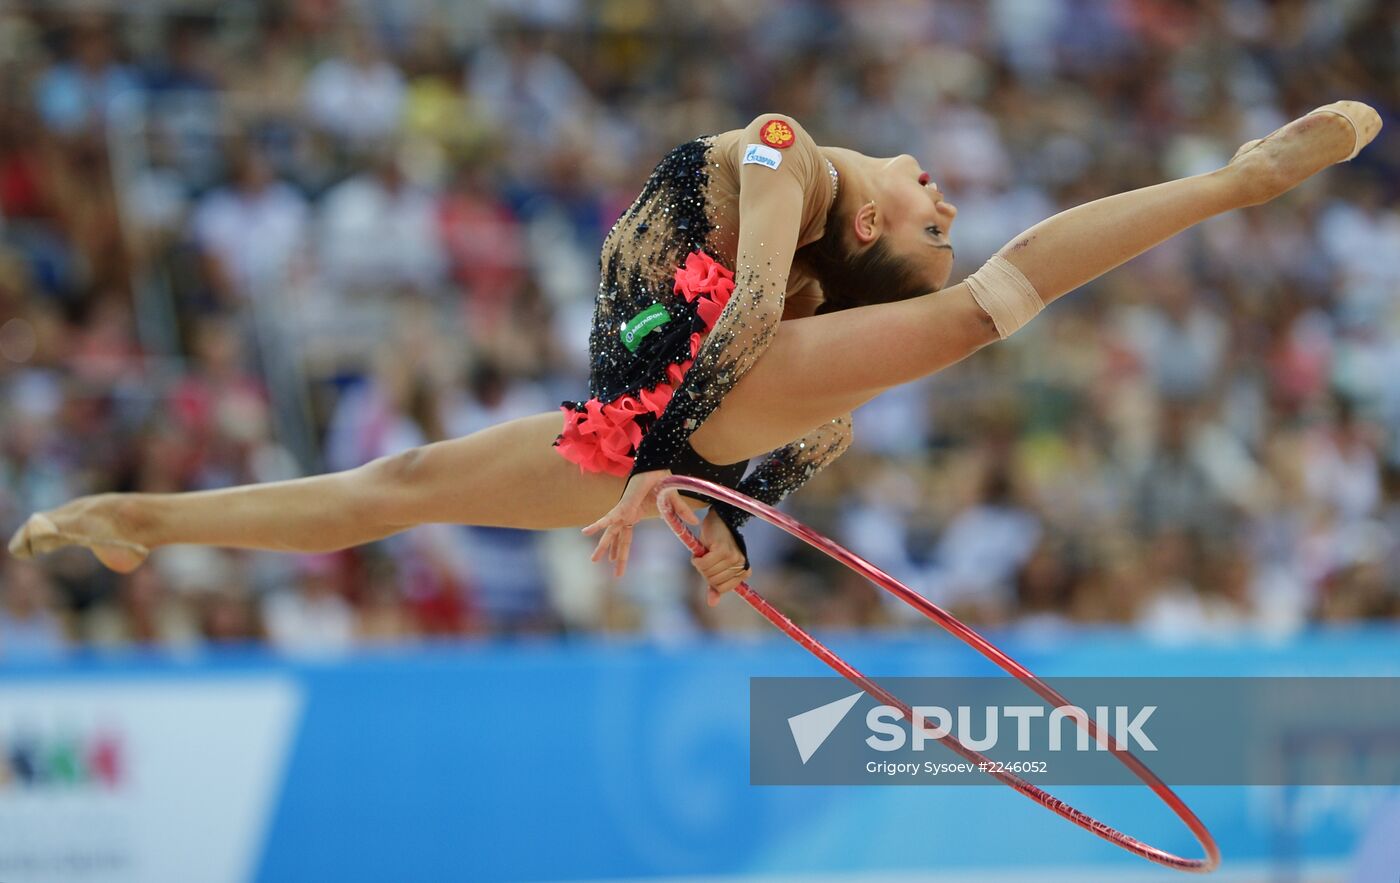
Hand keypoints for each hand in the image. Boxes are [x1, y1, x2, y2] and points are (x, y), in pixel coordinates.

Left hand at [582, 469, 697, 576]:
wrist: (655, 466)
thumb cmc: (660, 479)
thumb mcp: (673, 502)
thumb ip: (681, 513)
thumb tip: (695, 524)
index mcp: (634, 515)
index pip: (627, 538)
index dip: (623, 552)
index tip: (616, 563)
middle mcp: (626, 515)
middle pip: (620, 540)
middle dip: (616, 556)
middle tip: (615, 575)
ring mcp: (623, 510)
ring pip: (611, 532)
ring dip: (603, 545)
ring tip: (594, 560)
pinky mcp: (623, 505)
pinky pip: (609, 517)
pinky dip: (598, 524)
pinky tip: (586, 532)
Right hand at [693, 511, 750, 606]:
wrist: (718, 520)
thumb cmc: (717, 543)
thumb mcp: (716, 566)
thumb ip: (715, 585)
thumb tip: (712, 604)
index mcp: (743, 571)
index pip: (723, 589)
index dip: (711, 581)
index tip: (710, 569)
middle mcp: (741, 564)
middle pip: (714, 582)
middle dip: (704, 572)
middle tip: (704, 559)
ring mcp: (733, 557)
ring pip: (708, 573)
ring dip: (700, 565)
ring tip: (703, 553)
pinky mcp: (723, 549)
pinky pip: (704, 564)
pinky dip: (697, 560)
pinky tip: (699, 551)